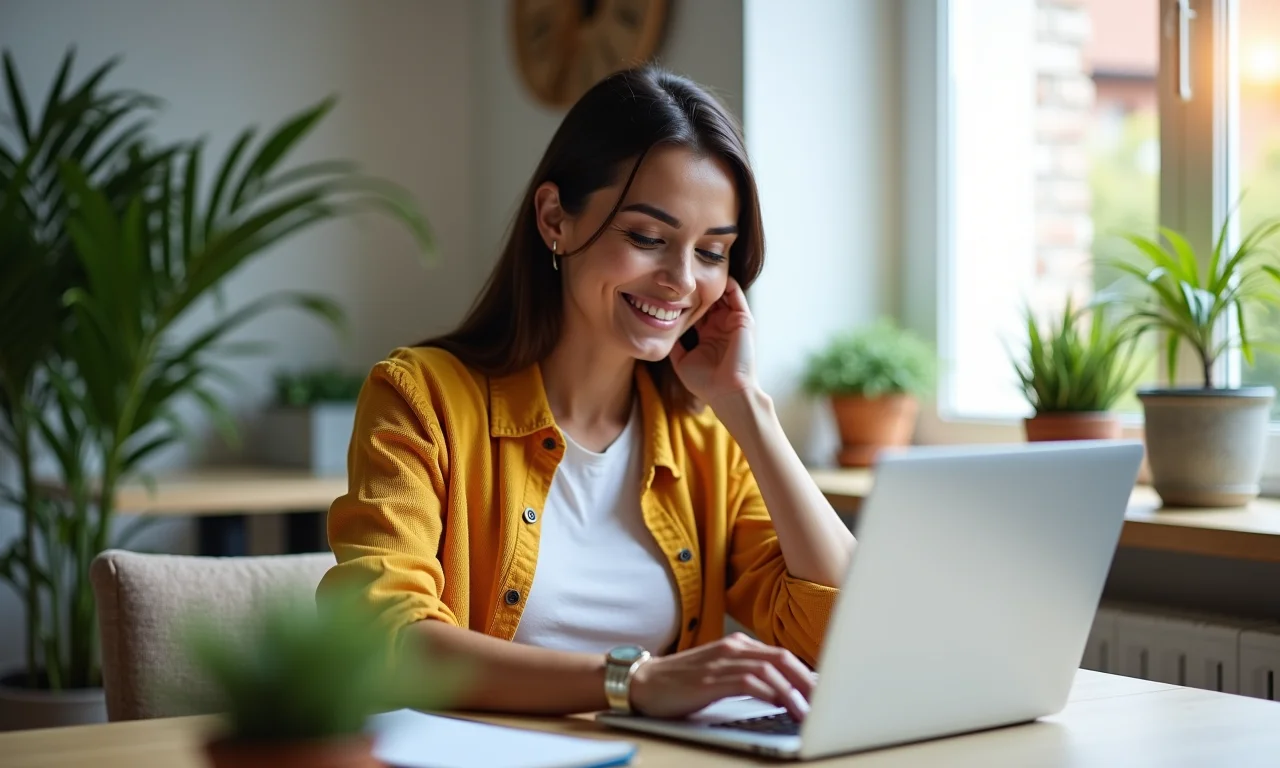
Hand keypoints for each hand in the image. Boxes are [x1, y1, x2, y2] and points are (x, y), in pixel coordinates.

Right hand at [628, 633, 813, 720]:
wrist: (643, 683)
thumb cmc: (682, 682)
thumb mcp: (720, 674)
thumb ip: (748, 676)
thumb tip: (783, 693)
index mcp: (738, 645)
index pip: (782, 655)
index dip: (807, 673)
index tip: (825, 692)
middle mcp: (733, 648)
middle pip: (782, 658)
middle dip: (808, 680)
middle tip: (828, 701)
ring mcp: (721, 661)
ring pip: (770, 669)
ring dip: (793, 691)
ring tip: (808, 710)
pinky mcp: (710, 679)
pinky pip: (748, 682)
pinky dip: (769, 693)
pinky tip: (781, 705)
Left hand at [669, 277, 756, 406]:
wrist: (727, 391)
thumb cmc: (706, 382)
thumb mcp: (682, 361)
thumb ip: (675, 345)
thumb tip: (661, 331)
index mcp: (708, 335)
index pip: (696, 311)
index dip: (685, 299)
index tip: (669, 287)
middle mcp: (720, 326)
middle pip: (708, 299)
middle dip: (696, 286)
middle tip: (682, 271)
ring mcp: (732, 321)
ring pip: (721, 293)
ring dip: (710, 281)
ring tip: (695, 267)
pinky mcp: (743, 319)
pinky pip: (735, 294)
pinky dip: (726, 282)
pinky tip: (711, 273)